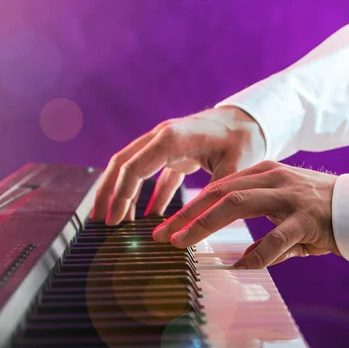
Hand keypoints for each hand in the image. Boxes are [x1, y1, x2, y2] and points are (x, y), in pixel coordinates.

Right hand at [91, 106, 265, 224]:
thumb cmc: (243, 140)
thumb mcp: (232, 168)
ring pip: (131, 168)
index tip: (112, 220)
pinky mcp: (171, 154)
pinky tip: (146, 217)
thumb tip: (190, 227)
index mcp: (171, 138)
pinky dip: (144, 195)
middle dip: (108, 193)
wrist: (250, 120)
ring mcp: (163, 144)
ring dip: (120, 193)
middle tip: (98, 222)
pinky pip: (150, 175)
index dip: (120, 195)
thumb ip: (210, 196)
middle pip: (122, 164)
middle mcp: (161, 137)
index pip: (134, 167)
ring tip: (114, 221)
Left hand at [153, 161, 339, 268]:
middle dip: (187, 215)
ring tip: (183, 244)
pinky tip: (239, 266)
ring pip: (238, 204)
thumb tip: (232, 252)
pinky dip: (256, 253)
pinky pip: (276, 238)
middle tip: (163, 237)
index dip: (189, 207)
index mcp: (263, 173)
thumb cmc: (317, 212)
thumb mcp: (281, 208)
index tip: (167, 227)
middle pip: (219, 193)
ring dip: (205, 225)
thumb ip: (255, 222)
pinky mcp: (307, 218)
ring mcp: (289, 196)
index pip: (217, 188)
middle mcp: (273, 178)